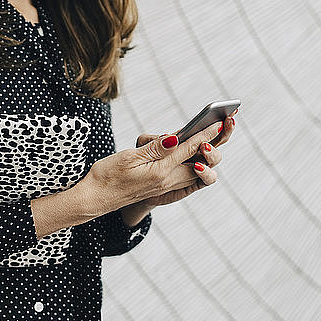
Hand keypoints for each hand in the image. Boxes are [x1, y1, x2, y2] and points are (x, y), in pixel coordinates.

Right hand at [80, 112, 235, 215]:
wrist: (94, 199)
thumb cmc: (106, 175)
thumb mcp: (128, 157)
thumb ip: (155, 148)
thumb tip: (176, 137)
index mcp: (159, 171)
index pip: (187, 148)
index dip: (204, 133)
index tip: (218, 121)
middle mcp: (166, 181)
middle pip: (198, 161)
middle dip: (212, 143)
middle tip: (226, 125)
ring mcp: (164, 186)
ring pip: (195, 171)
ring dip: (206, 155)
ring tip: (214, 138)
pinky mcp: (160, 188)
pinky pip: (185, 177)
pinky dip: (194, 164)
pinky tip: (195, 155)